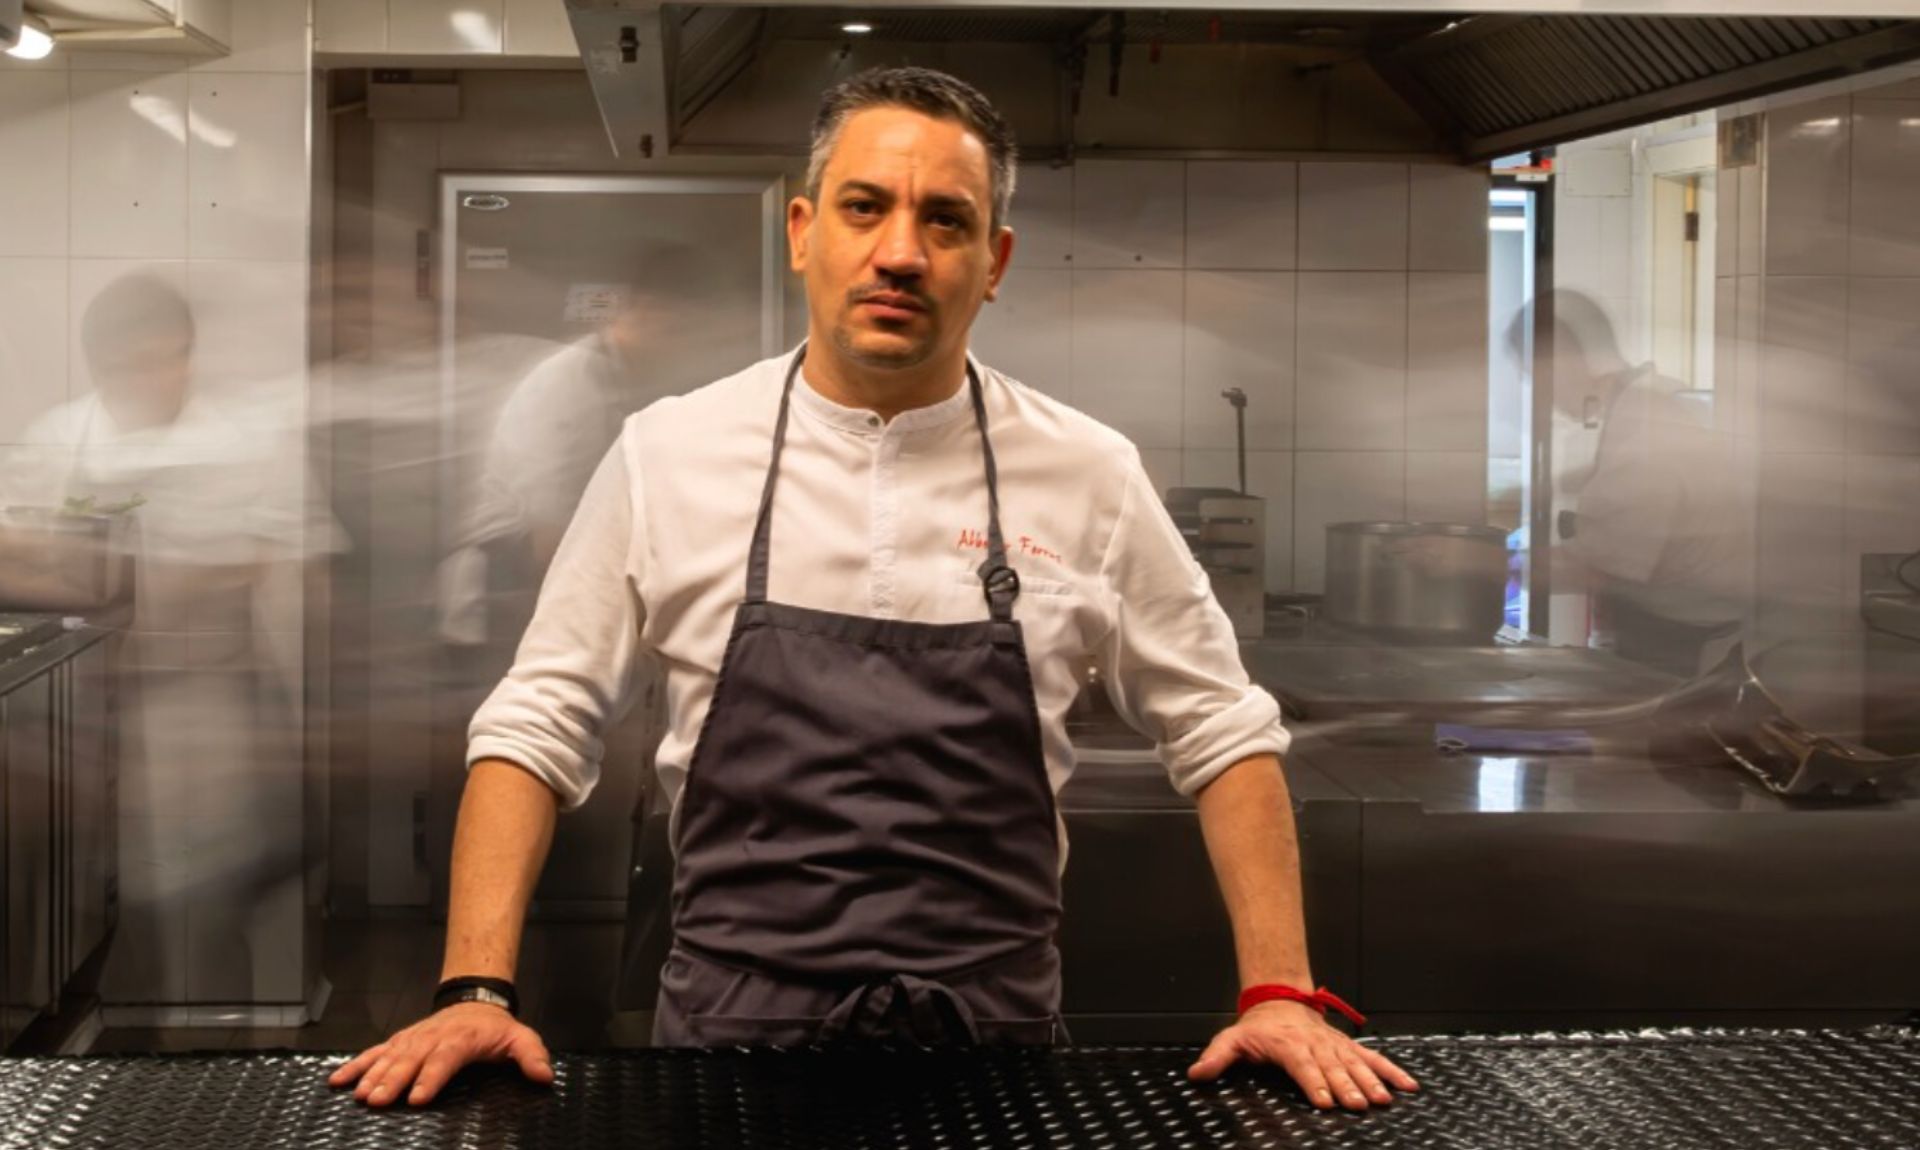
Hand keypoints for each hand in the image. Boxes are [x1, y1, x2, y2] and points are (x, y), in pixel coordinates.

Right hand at [327, 1001, 555, 1107]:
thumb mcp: (521, 1038)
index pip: (444, 1058)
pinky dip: (355, 1065)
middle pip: (410, 1059)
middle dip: (392, 1080)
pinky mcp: (400, 1041)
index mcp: (462, 1039)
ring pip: (389, 1056)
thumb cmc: (494, 1029)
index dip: (430, 1077)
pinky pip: (375, 1052)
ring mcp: (413, 1039)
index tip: (417, 1097)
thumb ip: (532, 1056)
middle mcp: (433, 1038)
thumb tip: (544, 1075)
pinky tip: (337, 1081)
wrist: (475, 1002)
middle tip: (376, 1100)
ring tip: (359, 1095)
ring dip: (372, 1075)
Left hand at [1186, 1001, 1418, 1110]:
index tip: (1325, 1100)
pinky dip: (1392, 1071)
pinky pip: (1374, 1058)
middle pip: (1333, 1066)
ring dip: (1370, 1081)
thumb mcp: (1232, 1038)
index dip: (1314, 1082)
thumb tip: (1197, 1074)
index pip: (1302, 1064)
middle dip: (1346, 1086)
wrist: (1280, 999)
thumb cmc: (1257, 1028)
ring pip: (1356, 1062)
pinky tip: (1409, 1087)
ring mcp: (1335, 1045)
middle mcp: (1315, 1044)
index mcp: (1288, 1044)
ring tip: (1383, 1099)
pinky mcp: (1349, 1047)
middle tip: (1358, 1105)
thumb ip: (1217, 1057)